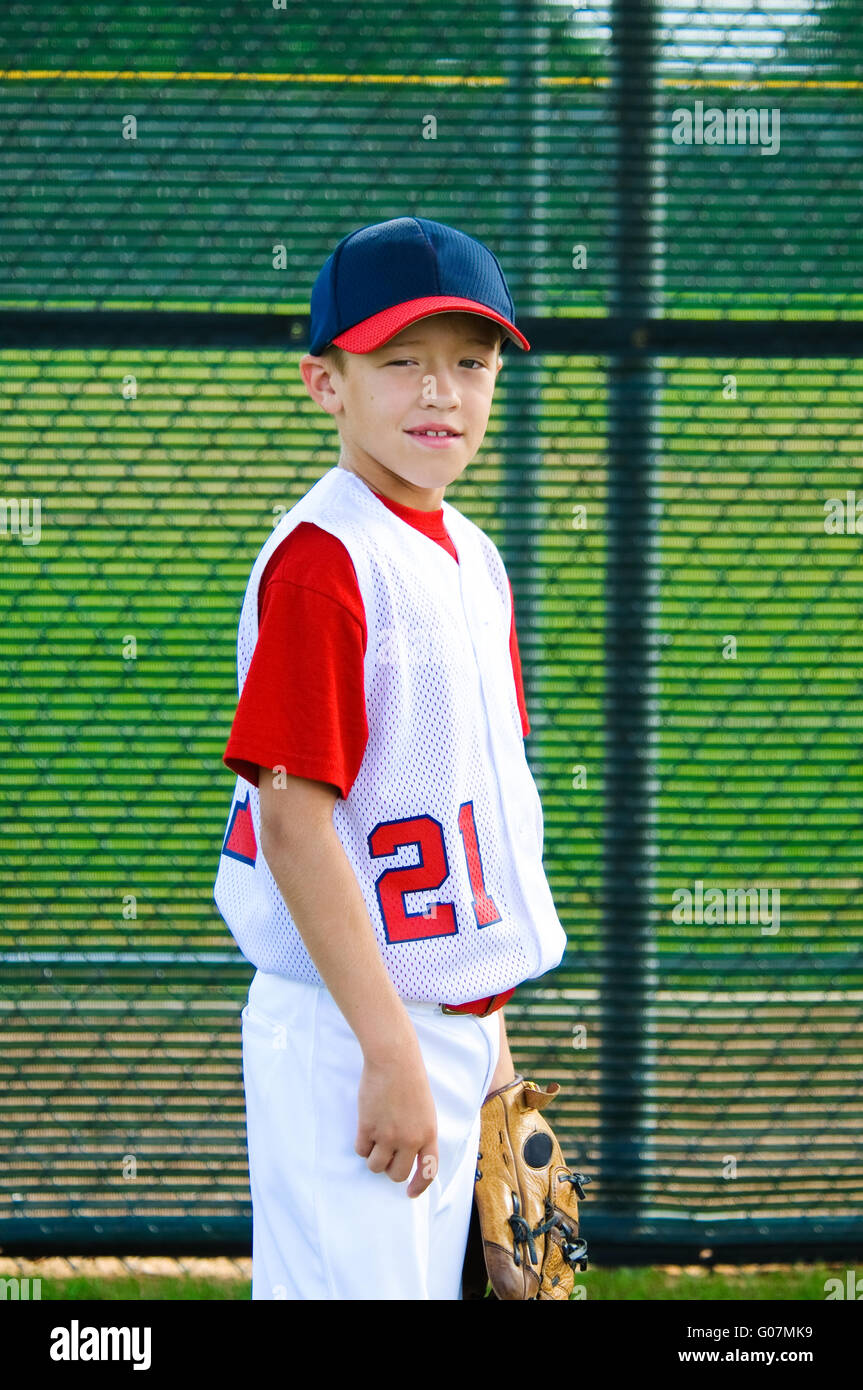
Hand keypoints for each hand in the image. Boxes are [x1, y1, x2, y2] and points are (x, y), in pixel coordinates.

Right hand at [355, 1051, 438, 1198]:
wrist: (394, 1061)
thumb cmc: (411, 1081)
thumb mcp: (425, 1111)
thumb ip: (420, 1134)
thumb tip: (409, 1156)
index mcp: (428, 1134)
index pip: (428, 1171)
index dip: (419, 1185)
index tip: (410, 1193)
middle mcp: (409, 1139)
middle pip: (397, 1174)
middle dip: (390, 1169)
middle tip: (387, 1156)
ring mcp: (388, 1135)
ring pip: (375, 1166)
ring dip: (373, 1158)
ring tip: (375, 1141)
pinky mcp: (368, 1127)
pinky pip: (361, 1150)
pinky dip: (362, 1145)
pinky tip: (366, 1130)